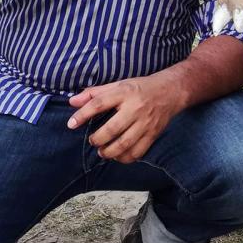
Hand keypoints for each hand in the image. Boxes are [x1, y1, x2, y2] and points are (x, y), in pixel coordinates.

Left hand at [67, 75, 181, 162]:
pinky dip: (125, 158)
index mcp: (124, 92)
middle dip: (98, 139)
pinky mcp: (153, 134)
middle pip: (112, 129)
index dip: (82, 114)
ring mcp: (145, 123)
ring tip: (102, 151)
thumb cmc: (140, 88)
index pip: (99, 104)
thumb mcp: (118, 84)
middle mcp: (135, 108)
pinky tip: (118, 156)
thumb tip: (72, 102)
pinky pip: (137, 152)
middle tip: (92, 141)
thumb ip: (95, 93)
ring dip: (109, 152)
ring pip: (124, 144)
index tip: (71, 124)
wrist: (171, 91)